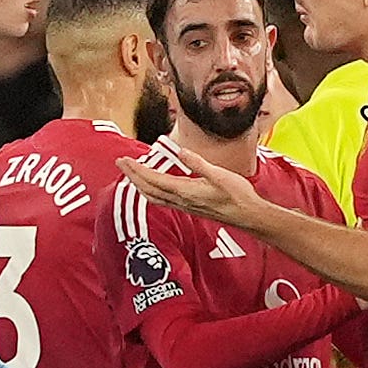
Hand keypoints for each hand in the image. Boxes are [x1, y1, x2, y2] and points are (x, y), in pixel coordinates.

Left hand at [117, 149, 261, 227]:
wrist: (248, 215)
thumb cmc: (237, 195)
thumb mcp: (220, 175)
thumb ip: (198, 164)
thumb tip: (181, 152)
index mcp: (186, 191)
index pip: (154, 180)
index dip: (137, 170)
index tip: (125, 160)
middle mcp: (181, 201)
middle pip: (148, 189)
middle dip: (132, 176)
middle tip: (120, 162)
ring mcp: (184, 206)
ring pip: (154, 197)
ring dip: (139, 184)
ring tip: (130, 173)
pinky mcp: (189, 207)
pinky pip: (162, 200)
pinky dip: (151, 191)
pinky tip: (151, 187)